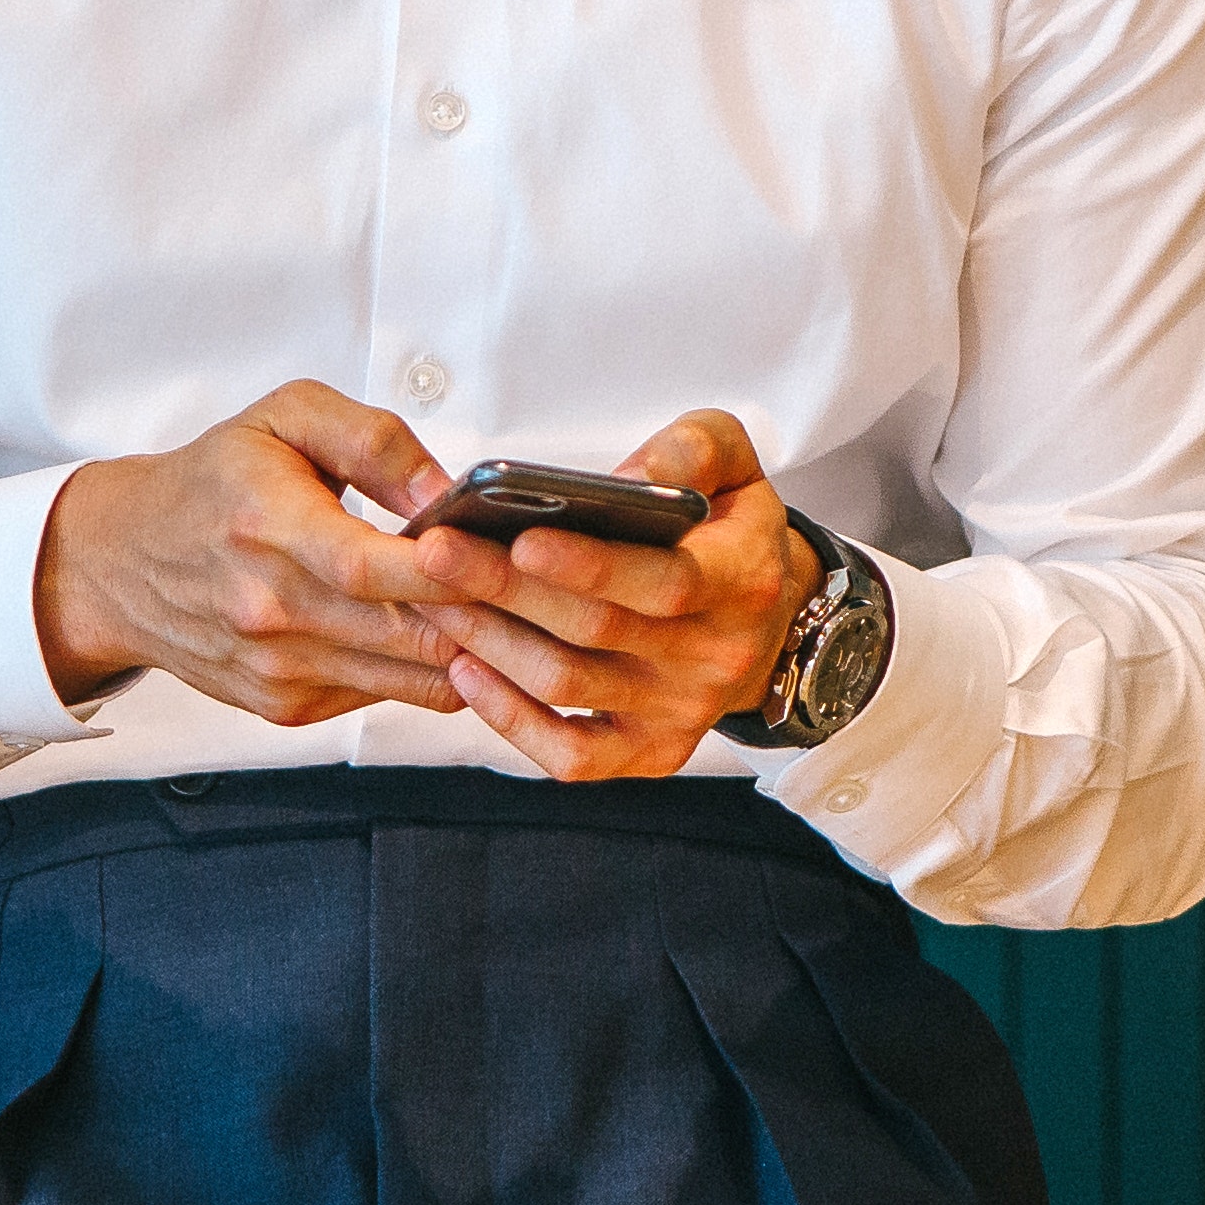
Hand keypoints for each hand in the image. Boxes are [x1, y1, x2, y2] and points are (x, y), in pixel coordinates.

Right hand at [34, 383, 525, 724]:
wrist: (120, 565)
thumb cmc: (211, 481)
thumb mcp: (284, 417)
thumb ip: (374, 439)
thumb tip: (448, 491)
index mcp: (266, 529)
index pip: (375, 568)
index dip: (452, 568)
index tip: (511, 551)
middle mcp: (270, 613)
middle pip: (411, 637)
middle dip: (492, 618)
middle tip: (555, 591)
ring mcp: (280, 672)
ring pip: (414, 681)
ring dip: (475, 653)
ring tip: (521, 613)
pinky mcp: (287, 708)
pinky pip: (387, 698)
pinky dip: (428, 670)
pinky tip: (450, 632)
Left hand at [435, 411, 812, 783]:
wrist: (770, 621)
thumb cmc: (729, 530)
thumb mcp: (735, 466)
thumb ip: (692, 449)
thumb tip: (625, 477)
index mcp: (741, 580)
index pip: (665, 579)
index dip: (589, 565)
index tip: (519, 537)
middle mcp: (716, 656)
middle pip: (597, 629)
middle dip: (506, 589)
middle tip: (435, 553)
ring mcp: (682, 712)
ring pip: (570, 684)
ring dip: (491, 642)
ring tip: (434, 597)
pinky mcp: (651, 752)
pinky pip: (573, 755)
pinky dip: (511, 720)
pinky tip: (465, 669)